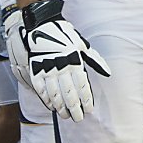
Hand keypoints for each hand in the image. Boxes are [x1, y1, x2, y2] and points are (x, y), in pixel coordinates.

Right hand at [7, 0, 109, 120]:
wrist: (41, 25)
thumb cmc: (64, 35)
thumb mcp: (82, 45)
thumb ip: (95, 60)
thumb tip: (107, 72)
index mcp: (74, 61)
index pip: (82, 86)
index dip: (86, 100)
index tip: (89, 110)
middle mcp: (61, 68)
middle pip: (69, 94)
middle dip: (74, 108)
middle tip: (78, 118)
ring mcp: (46, 70)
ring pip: (55, 95)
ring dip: (61, 107)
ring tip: (66, 115)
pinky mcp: (34, 71)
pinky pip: (41, 90)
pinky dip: (46, 100)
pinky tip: (51, 107)